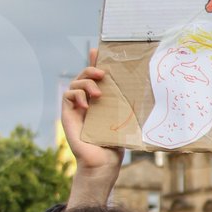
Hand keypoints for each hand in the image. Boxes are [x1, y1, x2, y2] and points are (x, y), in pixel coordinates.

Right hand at [63, 49, 124, 206]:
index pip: (96, 76)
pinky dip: (76, 94)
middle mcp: (87, 101)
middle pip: (84, 76)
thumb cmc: (117, 143)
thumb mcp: (125, 118)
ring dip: (85, 83)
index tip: (99, 49)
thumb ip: (127, 103)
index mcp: (101, 100)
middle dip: (91, 69)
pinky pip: (67, 95)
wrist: (103, 163)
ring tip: (98, 94)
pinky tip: (86, 103)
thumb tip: (144, 89)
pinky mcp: (68, 115)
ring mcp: (77, 108)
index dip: (95, 61)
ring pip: (75, 83)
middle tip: (103, 74)